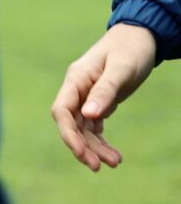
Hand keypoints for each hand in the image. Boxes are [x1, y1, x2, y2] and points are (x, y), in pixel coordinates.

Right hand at [51, 23, 158, 170]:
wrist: (141, 36)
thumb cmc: (131, 49)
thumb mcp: (122, 69)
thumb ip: (105, 91)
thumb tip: (88, 116)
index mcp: (76, 79)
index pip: (62, 110)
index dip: (68, 133)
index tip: (82, 153)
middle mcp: (77, 90)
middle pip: (71, 124)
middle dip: (82, 146)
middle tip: (99, 167)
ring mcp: (87, 96)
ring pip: (83, 128)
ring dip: (95, 147)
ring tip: (116, 163)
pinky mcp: (99, 102)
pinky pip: (94, 127)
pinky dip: (101, 141)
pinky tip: (113, 154)